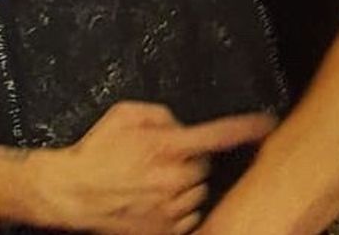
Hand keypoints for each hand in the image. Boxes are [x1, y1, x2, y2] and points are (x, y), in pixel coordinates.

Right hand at [47, 102, 275, 234]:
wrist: (72, 193)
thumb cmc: (96, 152)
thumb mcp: (125, 114)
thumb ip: (161, 114)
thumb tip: (180, 126)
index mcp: (167, 145)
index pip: (218, 134)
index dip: (246, 128)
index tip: (266, 124)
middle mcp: (175, 178)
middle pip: (206, 166)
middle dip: (191, 160)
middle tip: (164, 160)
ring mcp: (172, 208)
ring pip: (200, 192)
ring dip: (186, 185)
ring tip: (154, 181)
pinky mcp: (165, 231)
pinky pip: (190, 217)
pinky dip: (179, 209)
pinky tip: (155, 200)